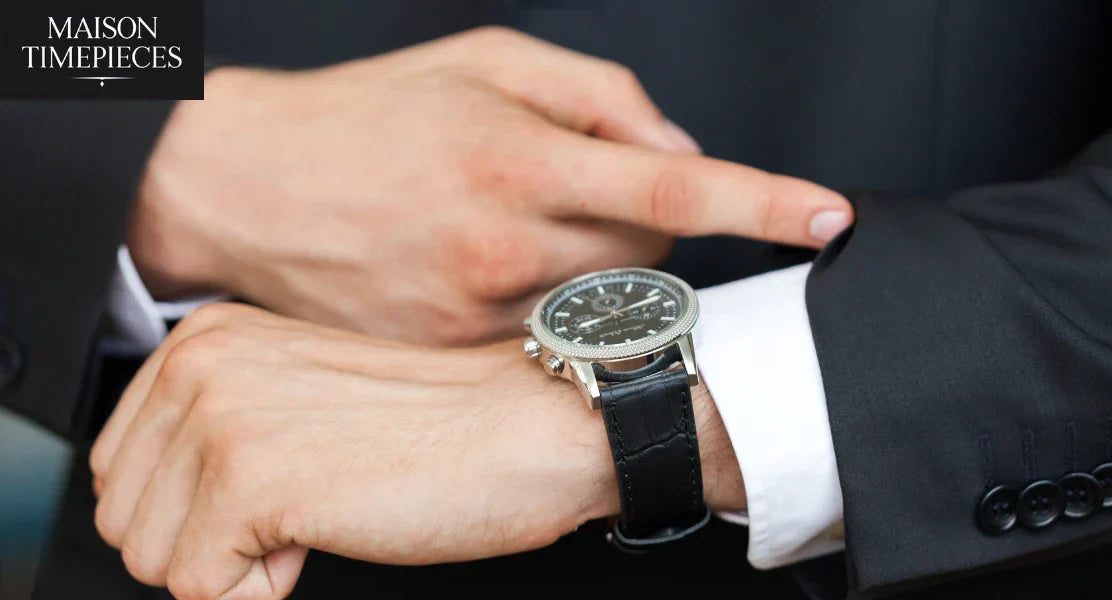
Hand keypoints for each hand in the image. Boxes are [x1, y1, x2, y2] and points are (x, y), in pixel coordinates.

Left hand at [89, 303, 743, 599]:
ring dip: (236, 566)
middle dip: (209, 544)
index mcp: (204, 339)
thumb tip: (153, 505)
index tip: (282, 487)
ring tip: (322, 512)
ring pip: (150, 561)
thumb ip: (217, 426)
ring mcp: (221, 416)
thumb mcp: (299, 399)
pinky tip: (328, 534)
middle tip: (306, 504)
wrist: (532, 427)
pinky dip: (263, 593)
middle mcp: (198, 363)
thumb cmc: (439, 426)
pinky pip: (200, 592)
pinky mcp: (252, 479)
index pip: (120, 470)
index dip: (198, 513)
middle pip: (125, 519)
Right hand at [128, 26, 852, 344]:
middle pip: (653, 252)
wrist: (249, 187)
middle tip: (583, 190)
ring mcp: (480, 311)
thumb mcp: (486, 58)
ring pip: (606, 301)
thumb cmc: (370, 113)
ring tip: (524, 227)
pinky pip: (549, 335)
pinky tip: (495, 267)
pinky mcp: (457, 354)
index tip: (830, 217)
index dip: (766, 202)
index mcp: (521, 156)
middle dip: (648, 221)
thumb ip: (601, 93)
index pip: (677, 187)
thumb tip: (681, 151)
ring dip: (599, 266)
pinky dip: (551, 302)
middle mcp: (506, 244)